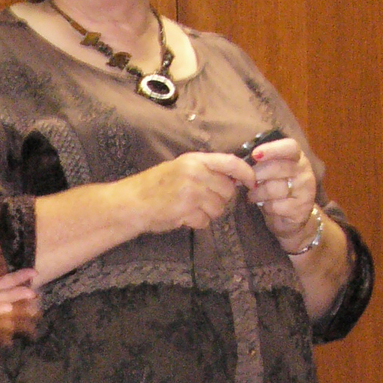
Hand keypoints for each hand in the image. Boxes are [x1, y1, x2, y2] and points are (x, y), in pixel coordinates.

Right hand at [126, 152, 254, 232]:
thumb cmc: (153, 186)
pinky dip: (196, 222)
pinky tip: (182, 216)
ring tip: (189, 208)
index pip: (231, 162)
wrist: (130, 202)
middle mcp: (194, 174)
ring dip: (207, 212)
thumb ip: (204, 170)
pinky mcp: (186, 211)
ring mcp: (191, 192)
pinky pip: (205, 221)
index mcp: (194, 160)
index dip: (246, 173)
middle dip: (219, 199)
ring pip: (219, 208)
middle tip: (201, 200)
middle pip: (227, 190)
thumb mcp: (179, 168)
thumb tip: (233, 178)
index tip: (252, 182)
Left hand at [242, 136, 318, 251]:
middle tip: (245, 181)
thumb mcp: (268, 172)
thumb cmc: (274, 189)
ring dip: (257, 194)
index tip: (255, 155)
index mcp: (297, 158)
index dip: (272, 149)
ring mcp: (305, 191)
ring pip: (273, 188)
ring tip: (254, 195)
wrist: (290, 218)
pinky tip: (267, 206)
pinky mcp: (300, 209)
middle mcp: (304, 172)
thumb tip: (236, 161)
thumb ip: (259, 163)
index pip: (290, 147)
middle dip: (255, 175)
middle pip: (277, 167)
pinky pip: (275, 206)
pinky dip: (265, 207)